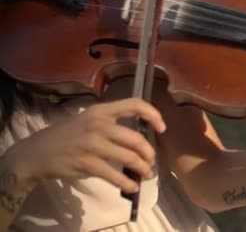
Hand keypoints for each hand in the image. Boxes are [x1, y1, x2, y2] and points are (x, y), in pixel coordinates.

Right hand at [10, 98, 165, 192]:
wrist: (36, 153)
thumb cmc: (67, 136)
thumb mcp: (88, 120)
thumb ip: (112, 124)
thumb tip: (140, 138)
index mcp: (101, 110)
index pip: (135, 104)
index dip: (153, 115)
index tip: (162, 128)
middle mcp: (98, 125)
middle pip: (136, 138)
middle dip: (148, 152)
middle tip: (150, 160)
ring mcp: (93, 145)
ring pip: (129, 158)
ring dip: (142, 168)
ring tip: (146, 173)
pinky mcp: (87, 164)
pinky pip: (115, 175)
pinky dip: (128, 183)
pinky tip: (132, 187)